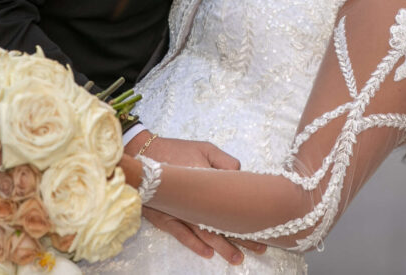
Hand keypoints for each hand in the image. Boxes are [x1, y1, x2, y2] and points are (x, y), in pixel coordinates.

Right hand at [125, 133, 265, 261]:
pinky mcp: (164, 217)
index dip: (247, 215)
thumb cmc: (176, 150)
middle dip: (240, 237)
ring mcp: (177, 210)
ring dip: (221, 246)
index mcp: (205, 179)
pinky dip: (194, 244)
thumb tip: (241, 176)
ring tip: (237, 258)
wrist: (141, 154)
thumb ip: (225, 162)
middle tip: (259, 248)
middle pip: (220, 222)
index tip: (263, 225)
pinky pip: (181, 234)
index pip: (231, 200)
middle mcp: (192, 198)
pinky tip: (208, 253)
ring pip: (203, 232)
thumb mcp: (205, 147)